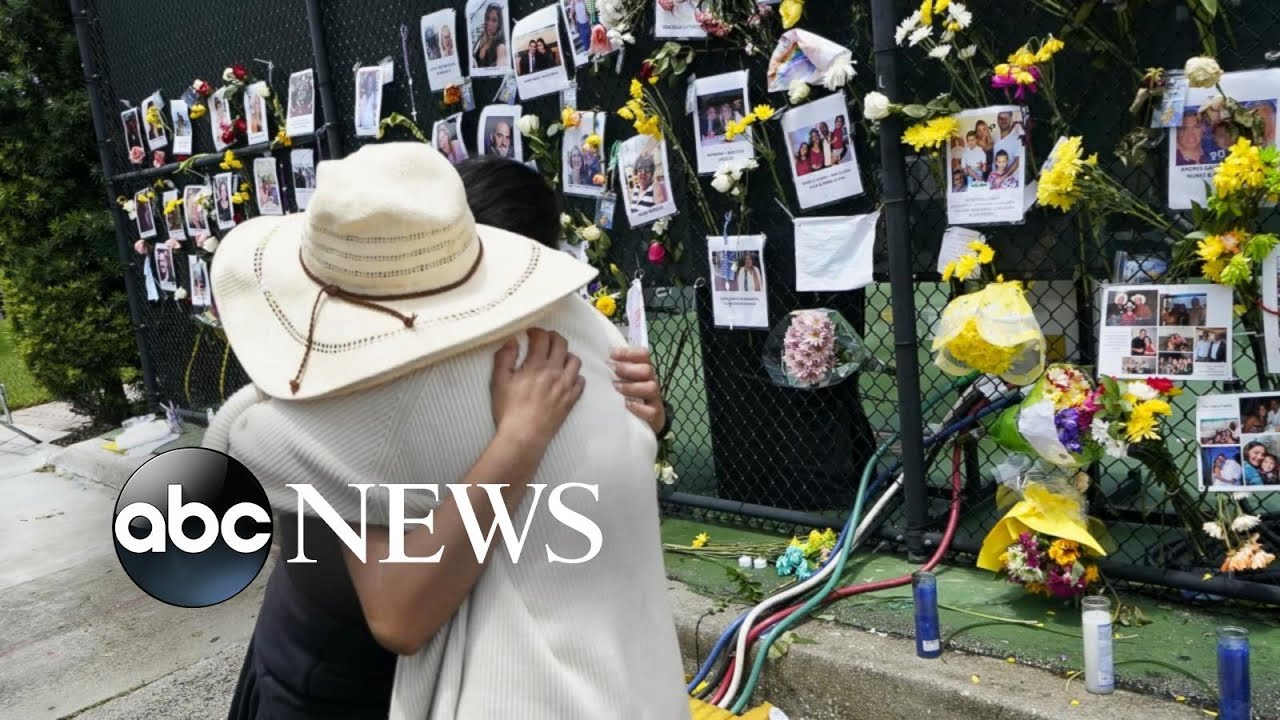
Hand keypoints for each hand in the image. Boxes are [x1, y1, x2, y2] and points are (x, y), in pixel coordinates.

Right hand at [491, 329, 584, 451]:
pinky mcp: (571, 400)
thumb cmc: (509, 410)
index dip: (536, 331)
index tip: (530, 333)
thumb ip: (504, 358)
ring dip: (566, 355)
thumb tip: (512, 341)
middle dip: (553, 337)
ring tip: (557, 358)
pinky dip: (575, 375)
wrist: (524, 436)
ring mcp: (566, 386)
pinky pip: (581, 381)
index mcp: (536, 366)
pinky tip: (566, 378)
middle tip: (545, 339)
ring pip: (575, 361)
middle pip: (561, 344)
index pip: (542, 338)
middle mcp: (555, 373)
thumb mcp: (499, 381)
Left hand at [610, 346, 665, 434]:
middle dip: (628, 369)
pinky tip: (626, 405)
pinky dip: (638, 407)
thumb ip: (616, 369)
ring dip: (632, 387)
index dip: (629, 353)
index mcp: (644, 370)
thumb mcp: (624, 380)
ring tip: (616, 388)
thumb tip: (601, 360)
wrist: (647, 420)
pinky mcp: (655, 415)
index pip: (643, 355)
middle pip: (647, 370)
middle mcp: (651, 381)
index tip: (612, 354)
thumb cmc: (630, 395)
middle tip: (612, 370)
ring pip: (651, 388)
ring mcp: (654, 399)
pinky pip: (651, 411)